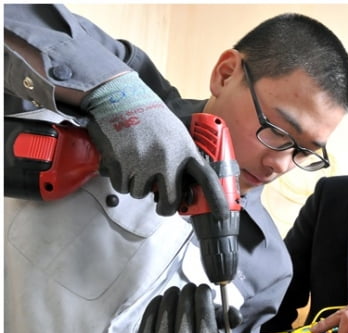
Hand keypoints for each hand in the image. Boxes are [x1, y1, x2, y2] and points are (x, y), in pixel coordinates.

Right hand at [81, 72, 226, 216]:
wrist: (122, 99)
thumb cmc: (151, 119)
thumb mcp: (177, 135)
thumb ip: (183, 159)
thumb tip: (185, 187)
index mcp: (185, 151)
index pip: (206, 179)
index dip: (216, 199)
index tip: (222, 215)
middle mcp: (167, 159)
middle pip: (170, 201)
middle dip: (165, 207)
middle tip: (161, 204)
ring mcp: (144, 163)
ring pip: (141, 194)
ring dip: (138, 185)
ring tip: (137, 163)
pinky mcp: (121, 164)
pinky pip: (122, 187)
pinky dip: (121, 179)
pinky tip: (123, 161)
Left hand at [137, 283, 241, 332]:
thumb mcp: (218, 329)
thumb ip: (227, 319)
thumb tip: (234, 313)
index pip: (205, 329)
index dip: (203, 304)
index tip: (204, 288)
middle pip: (184, 330)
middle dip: (186, 301)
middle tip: (189, 286)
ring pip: (164, 328)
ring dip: (169, 303)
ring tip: (175, 290)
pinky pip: (146, 330)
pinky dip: (152, 311)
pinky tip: (161, 299)